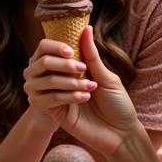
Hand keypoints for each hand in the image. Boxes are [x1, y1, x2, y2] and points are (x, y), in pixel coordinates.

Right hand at [27, 27, 138, 155]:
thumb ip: (91, 55)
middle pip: (40, 63)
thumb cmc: (117, 104)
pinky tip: (84, 98)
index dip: (55, 46)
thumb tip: (86, 29)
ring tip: (90, 88)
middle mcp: (57, 79)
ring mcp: (54, 96)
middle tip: (83, 70)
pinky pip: (49, 100)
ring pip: (43, 82)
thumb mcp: (106, 76)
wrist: (121, 133)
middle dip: (62, 64)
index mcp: (68, 68)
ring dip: (67, 81)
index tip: (71, 51)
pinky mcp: (55, 113)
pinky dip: (66, 96)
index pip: (46, 49)